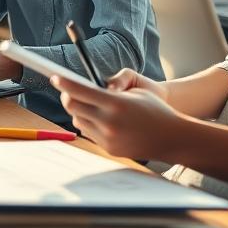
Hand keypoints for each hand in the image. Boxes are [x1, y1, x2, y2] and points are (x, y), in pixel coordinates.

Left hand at [53, 71, 184, 160]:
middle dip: (67, 97)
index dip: (64, 83)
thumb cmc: (155, 108)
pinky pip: (90, 133)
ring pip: (78, 121)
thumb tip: (85, 87)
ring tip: (87, 104)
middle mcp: (109, 122)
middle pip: (72, 107)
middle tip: (68, 91)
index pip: (80, 91)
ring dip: (78, 111)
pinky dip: (90, 123)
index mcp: (116, 103)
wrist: (172, 137)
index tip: (55, 78)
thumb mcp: (135, 91)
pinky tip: (98, 117)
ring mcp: (108, 138)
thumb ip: (109, 88)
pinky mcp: (109, 149)